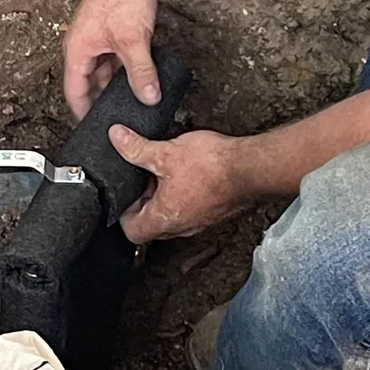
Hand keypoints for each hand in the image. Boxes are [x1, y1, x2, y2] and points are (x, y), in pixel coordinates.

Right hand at [63, 0, 159, 118]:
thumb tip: (148, 97)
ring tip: (130, 100)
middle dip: (102, 100)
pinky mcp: (108, 32)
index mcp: (76, 50)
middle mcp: (81, 45)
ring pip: (102, 71)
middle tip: (117, 117)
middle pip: (88, 83)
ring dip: (114, 84)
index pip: (74, 92)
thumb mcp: (134, 40)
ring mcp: (95, 38)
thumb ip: (141, 73)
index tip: (94, 129)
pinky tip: (138, 77)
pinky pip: (112, 59)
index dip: (84, 113)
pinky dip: (122, 70)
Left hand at [109, 125, 250, 242]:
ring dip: (164, 198)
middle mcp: (182, 228)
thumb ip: (137, 148)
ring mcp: (200, 223)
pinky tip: (187, 173)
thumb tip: (117, 138)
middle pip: (151, 225)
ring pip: (172, 217)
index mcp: (165, 220)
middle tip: (143, 177)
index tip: (124, 192)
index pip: (131, 231)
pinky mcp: (214, 214)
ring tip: (165, 172)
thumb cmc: (213, 166)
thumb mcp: (166, 152)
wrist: (252, 168)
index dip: (123, 213)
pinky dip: (183, 195)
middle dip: (144, 201)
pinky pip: (190, 210)